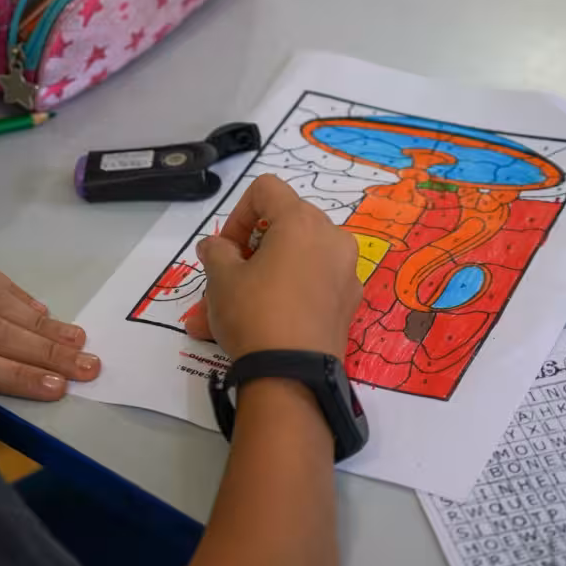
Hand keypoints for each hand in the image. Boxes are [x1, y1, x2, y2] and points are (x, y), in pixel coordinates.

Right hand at [184, 174, 361, 360]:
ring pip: (297, 260)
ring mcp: (346, 271)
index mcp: (302, 221)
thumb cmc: (254, 313)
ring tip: (233, 311)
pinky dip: (288, 294)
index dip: (239, 213)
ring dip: (265, 275)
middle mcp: (332, 238)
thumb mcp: (221, 279)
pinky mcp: (349, 302)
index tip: (226, 248)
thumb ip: (216, 252)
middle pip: (286, 224)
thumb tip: (215, 247)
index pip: (266, 189)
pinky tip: (262, 323)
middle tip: (230, 276)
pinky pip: (312, 285)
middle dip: (253, 247)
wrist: (293, 376)